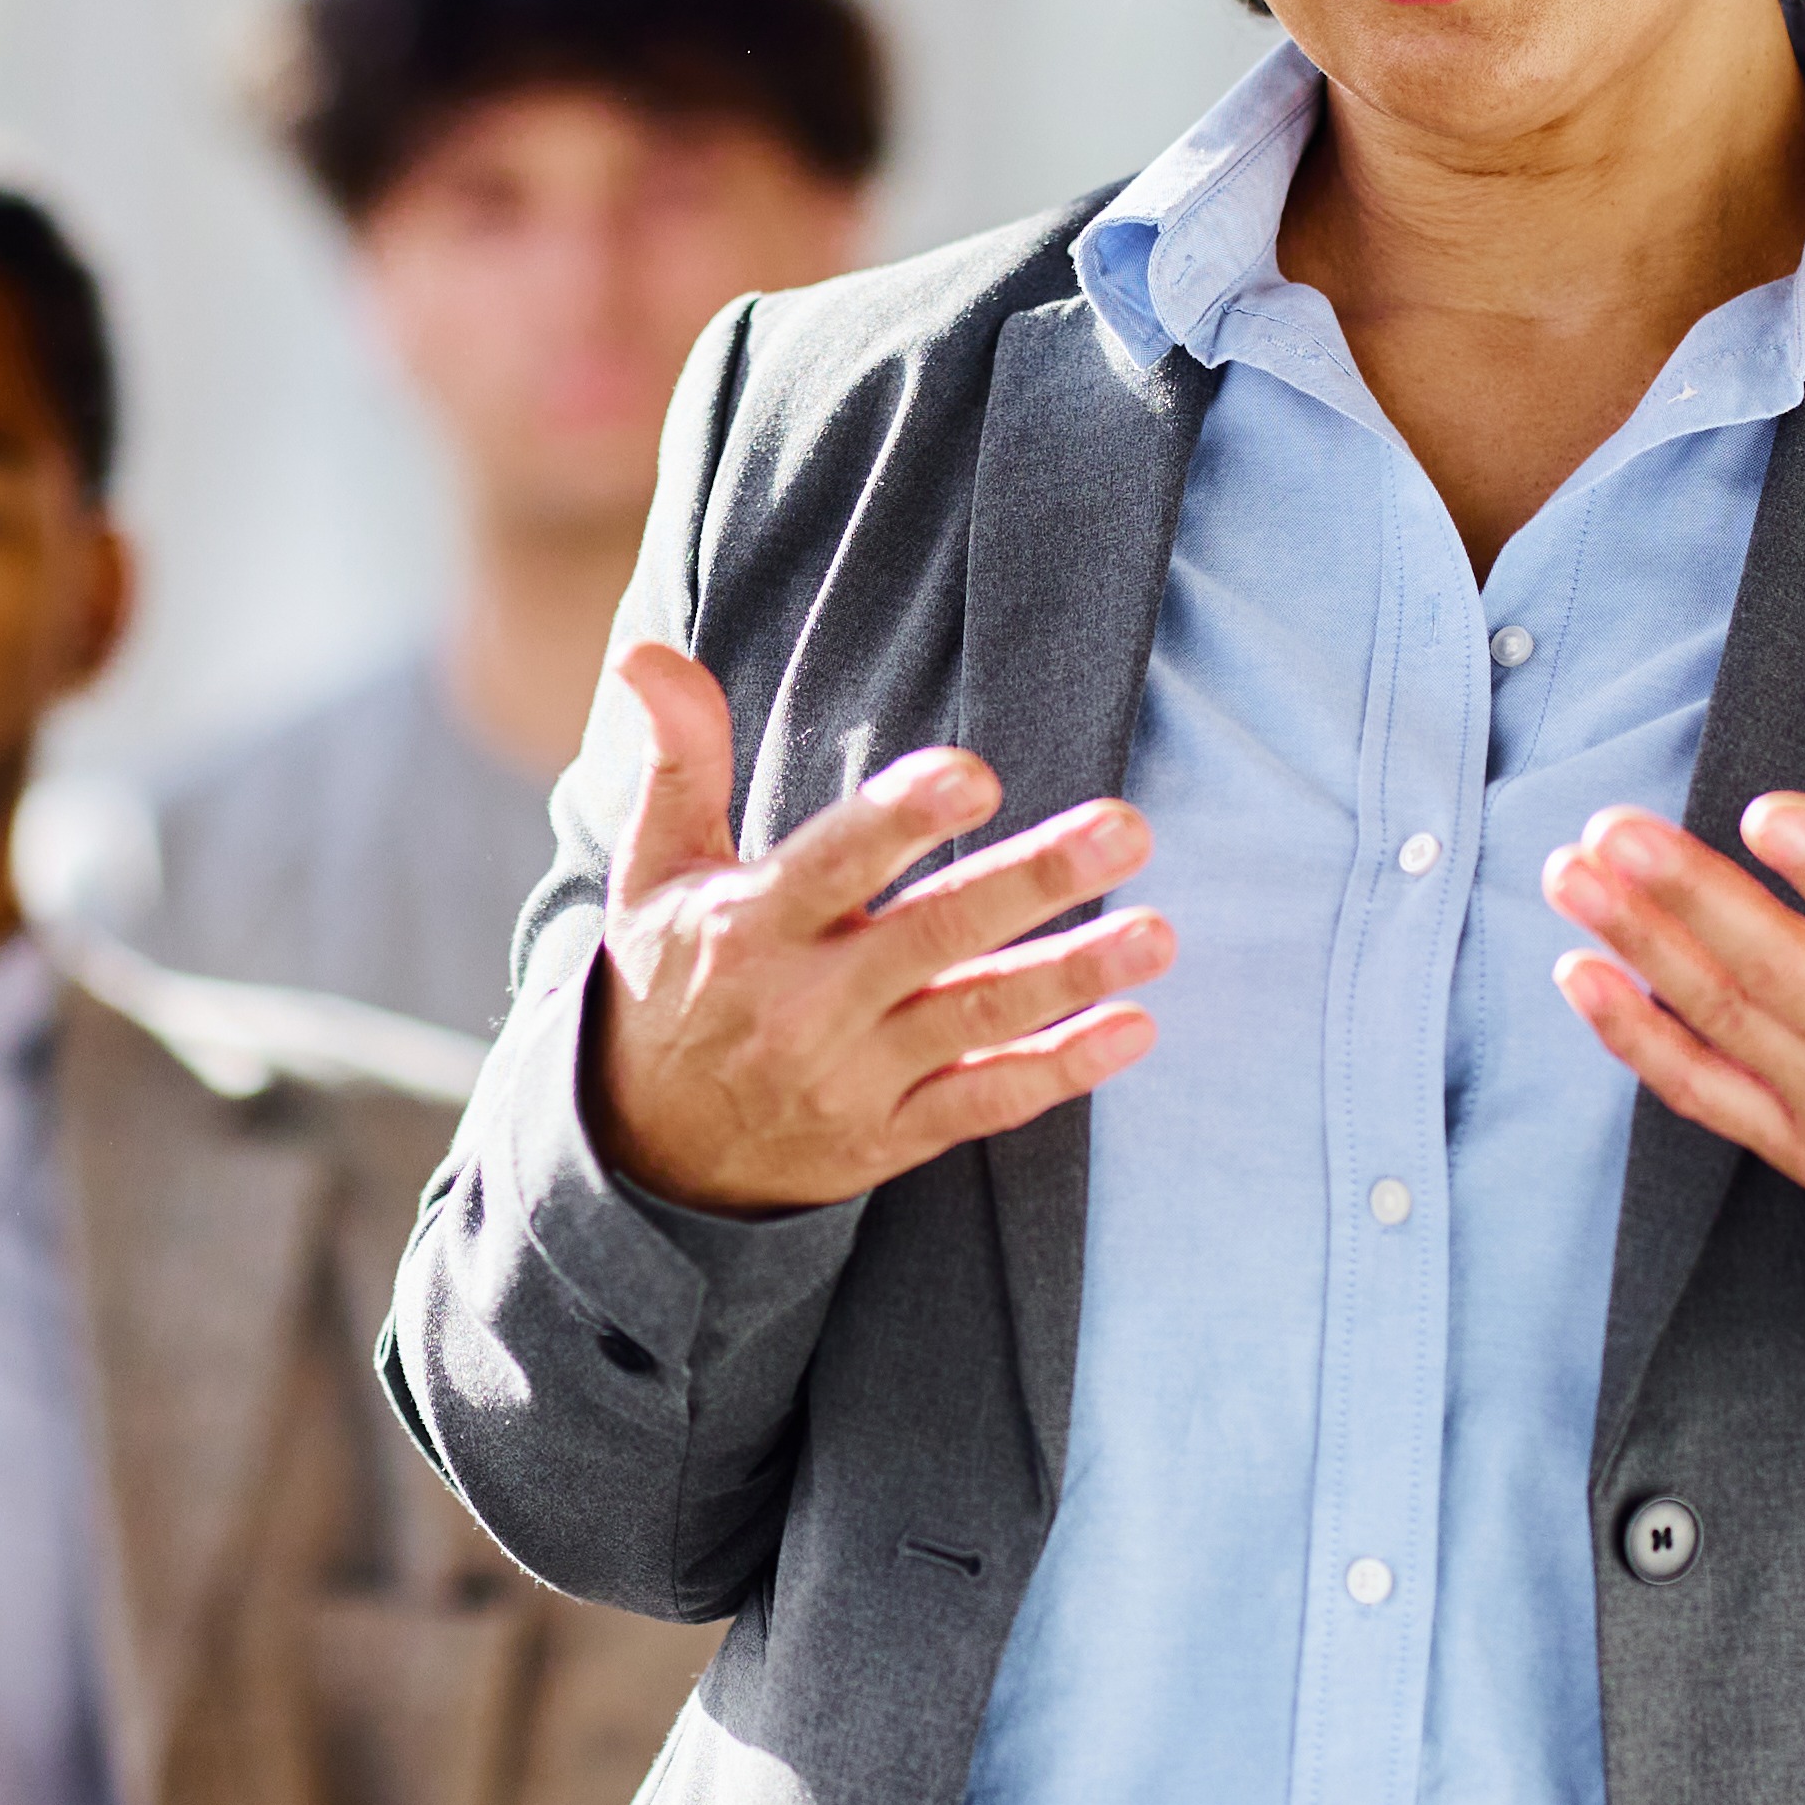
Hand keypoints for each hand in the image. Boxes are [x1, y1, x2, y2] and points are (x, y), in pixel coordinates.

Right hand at [580, 639, 1163, 1216]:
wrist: (646, 1151)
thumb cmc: (672, 979)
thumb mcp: (655, 870)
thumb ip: (678, 758)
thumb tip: (646, 653)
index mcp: (749, 923)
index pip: (832, 862)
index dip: (900, 820)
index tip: (975, 776)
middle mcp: (804, 1002)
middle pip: (932, 935)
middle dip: (1033, 882)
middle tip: (1127, 831)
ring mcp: (851, 1077)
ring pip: (973, 1020)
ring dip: (1071, 975)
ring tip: (1158, 932)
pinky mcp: (887, 1139)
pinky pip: (983, 1105)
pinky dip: (1058, 1071)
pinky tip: (1132, 1030)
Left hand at [1546, 712, 1804, 1265]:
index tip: (1767, 812)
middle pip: (1781, 971)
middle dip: (1688, 898)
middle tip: (1613, 829)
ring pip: (1727, 1021)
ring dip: (1641, 946)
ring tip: (1571, 872)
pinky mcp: (1800, 1147)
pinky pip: (1703, 1093)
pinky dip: (1636, 1040)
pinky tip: (1578, 976)